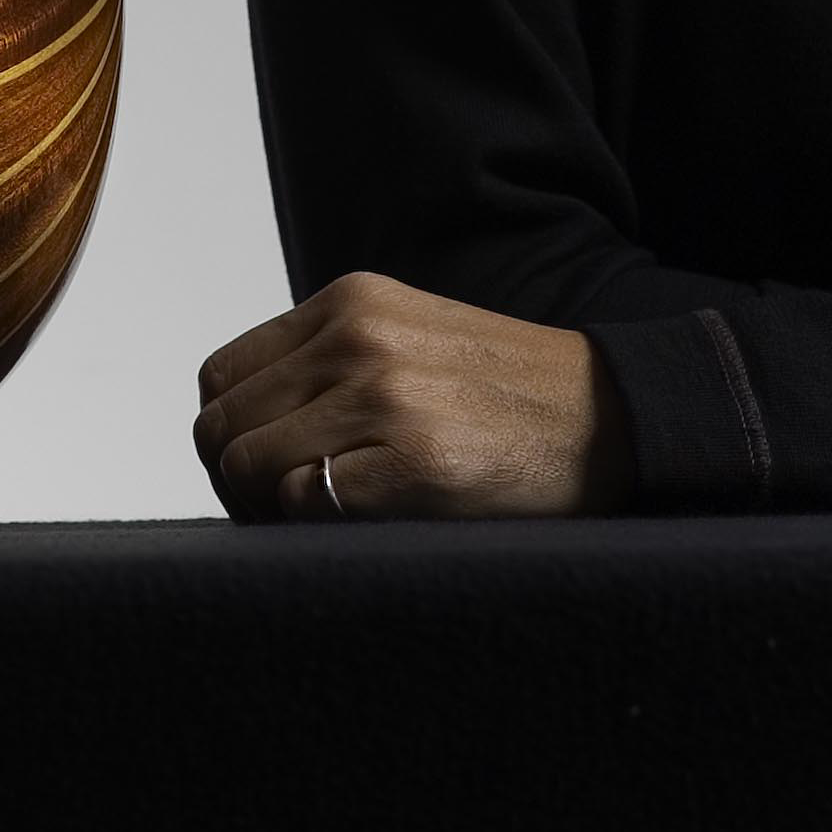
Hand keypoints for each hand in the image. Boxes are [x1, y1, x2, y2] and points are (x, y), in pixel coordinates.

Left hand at [189, 269, 630, 519]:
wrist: (611, 418)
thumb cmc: (506, 399)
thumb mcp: (407, 341)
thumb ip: (328, 367)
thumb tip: (236, 439)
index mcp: (349, 302)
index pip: (220, 378)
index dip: (227, 439)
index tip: (259, 478)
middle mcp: (357, 336)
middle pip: (220, 426)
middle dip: (235, 486)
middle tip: (280, 522)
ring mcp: (385, 394)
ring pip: (245, 465)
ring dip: (266, 513)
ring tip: (317, 529)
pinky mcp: (415, 459)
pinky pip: (302, 501)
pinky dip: (311, 527)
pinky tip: (360, 528)